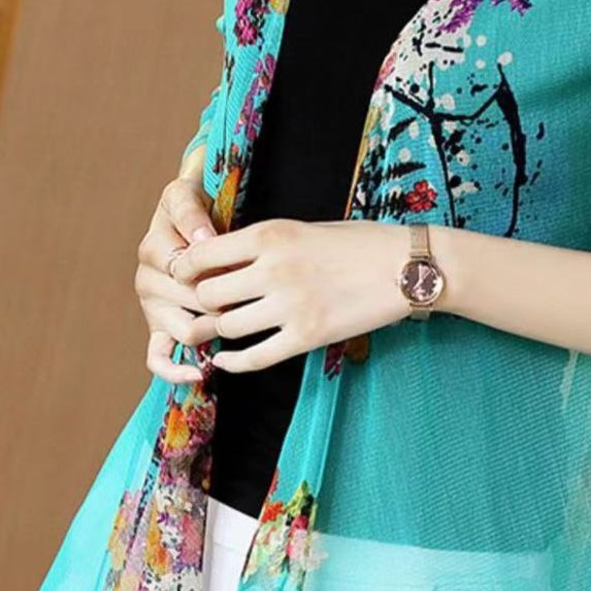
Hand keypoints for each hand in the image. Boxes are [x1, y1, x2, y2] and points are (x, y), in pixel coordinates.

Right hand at [134, 142, 221, 384]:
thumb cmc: (194, 208)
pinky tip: (201, 373)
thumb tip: (203, 238)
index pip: (190, 272)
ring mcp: (150, 308)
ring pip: (189, 332)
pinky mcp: (155, 329)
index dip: (221, 271)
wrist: (189, 216)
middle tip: (247, 288)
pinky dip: (176, 371)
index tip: (240, 261)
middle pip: (196, 305)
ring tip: (237, 312)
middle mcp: (147, 280)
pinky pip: (157, 359)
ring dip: (218, 327)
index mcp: (153, 249)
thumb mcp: (188, 196)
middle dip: (226, 299)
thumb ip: (191, 212)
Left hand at [170, 215, 412, 372]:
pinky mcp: (308, 337)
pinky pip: (254, 357)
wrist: (406, 266)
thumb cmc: (357, 243)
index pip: (201, 254)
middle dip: (200, 303)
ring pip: (226, 327)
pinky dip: (233, 363)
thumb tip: (219, 263)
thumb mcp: (302, 228)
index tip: (184, 277)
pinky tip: (225, 360)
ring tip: (219, 329)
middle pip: (207, 295)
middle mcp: (273, 269)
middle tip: (203, 308)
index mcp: (269, 234)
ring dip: (218, 331)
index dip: (184, 269)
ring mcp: (290, 306)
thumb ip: (261, 245)